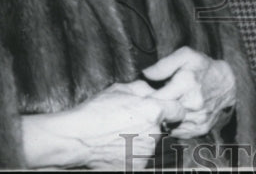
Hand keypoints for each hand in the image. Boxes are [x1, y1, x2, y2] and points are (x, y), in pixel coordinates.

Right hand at [22, 79, 184, 169]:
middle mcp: (154, 133)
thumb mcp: (121, 89)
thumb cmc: (97, 112)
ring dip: (142, 139)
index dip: (172, 109)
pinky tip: (116, 147)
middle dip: (152, 124)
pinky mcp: (136, 167)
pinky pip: (140, 157)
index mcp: (154, 111)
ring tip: (120, 135)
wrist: (77, 139)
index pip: (178, 111)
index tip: (166, 110)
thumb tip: (153, 90)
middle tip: (132, 122)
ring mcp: (146, 152)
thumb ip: (143, 88)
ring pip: (151, 143)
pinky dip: (132, 153)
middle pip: (163, 128)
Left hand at [142, 47, 235, 138]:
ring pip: (167, 124)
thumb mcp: (186, 56)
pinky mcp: (200, 129)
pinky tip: (177, 114)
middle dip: (154, 109)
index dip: (146, 98)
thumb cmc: (203, 68)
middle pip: (160, 114)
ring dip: (164, 117)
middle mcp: (192, 104)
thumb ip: (164, 64)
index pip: (154, 99)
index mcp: (186, 84)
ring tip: (168, 106)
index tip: (145, 94)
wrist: (227, 84)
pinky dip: (174, 125)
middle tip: (154, 101)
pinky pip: (177, 132)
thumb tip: (145, 74)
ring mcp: (197, 119)